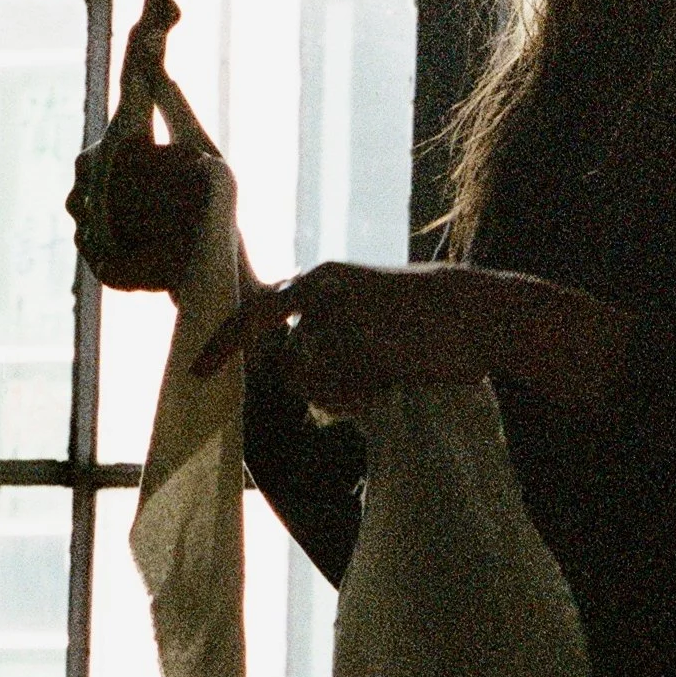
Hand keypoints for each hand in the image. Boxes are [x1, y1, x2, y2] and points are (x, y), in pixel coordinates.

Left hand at [196, 263, 489, 408]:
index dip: (225, 344)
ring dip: (346, 392)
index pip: (257, 312)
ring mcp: (331, 314)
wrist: (478, 313)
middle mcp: (316, 290)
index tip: (197, 372)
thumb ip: (332, 338)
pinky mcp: (349, 338)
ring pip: (311, 380)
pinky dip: (361, 396)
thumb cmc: (434, 325)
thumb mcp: (373, 320)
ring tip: (391, 372)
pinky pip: (336, 390)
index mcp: (321, 280)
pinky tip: (394, 374)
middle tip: (371, 383)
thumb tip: (296, 376)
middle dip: (326, 387)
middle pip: (287, 363)